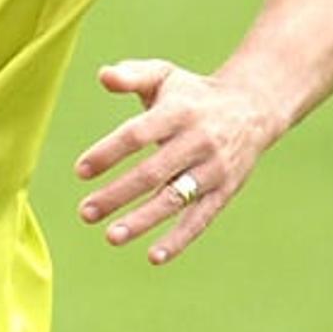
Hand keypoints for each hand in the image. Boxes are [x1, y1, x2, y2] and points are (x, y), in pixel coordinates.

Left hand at [74, 57, 277, 265]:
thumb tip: (103, 76)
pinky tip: (154, 257)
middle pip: (152, 172)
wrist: (252, 108)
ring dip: (142, 221)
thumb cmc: (192, 94)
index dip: (108, 153)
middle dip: (117, 194)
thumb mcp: (164, 75)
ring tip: (110, 236)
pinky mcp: (225, 191)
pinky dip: (180, 239)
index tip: (80, 171)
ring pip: (175, 199)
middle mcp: (197, 142)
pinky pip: (201, 218)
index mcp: (178, 112)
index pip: (137, 134)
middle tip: (85, 212)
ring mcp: (213, 169)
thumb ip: (131, 75)